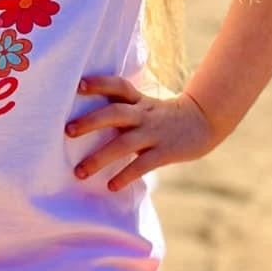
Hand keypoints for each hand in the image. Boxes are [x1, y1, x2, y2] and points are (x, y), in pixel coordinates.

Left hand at [64, 72, 221, 191]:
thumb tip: (87, 118)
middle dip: (91, 121)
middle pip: (115, 113)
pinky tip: (111, 186)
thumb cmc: (164, 116)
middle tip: (68, 131)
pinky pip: (142, 165)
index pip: (118, 86)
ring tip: (80, 172)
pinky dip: (126, 175)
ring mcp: (155, 133)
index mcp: (139, 101)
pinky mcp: (165, 152)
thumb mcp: (145, 105)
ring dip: (100, 158)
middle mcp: (144, 115)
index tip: (79, 86)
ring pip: (124, 144)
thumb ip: (122, 108)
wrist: (204, 122)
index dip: (100, 84)